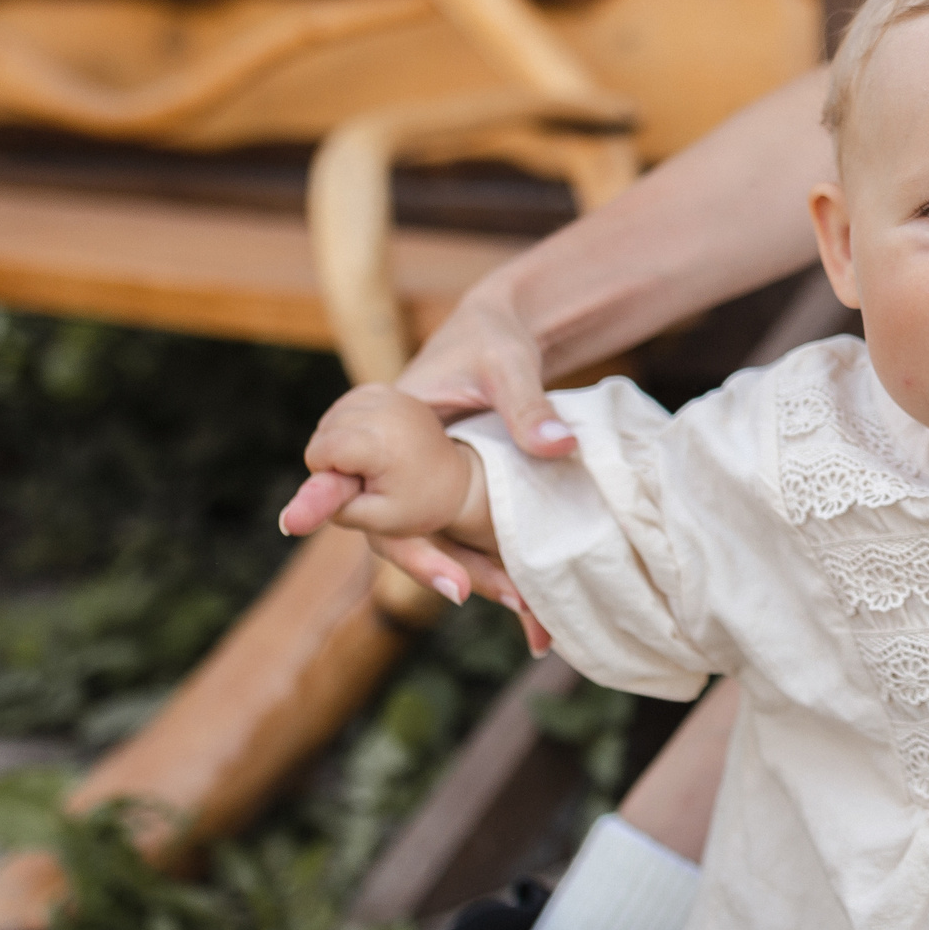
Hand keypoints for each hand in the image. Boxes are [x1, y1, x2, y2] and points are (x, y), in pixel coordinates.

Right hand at [278, 284, 565, 645]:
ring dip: (470, 567)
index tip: (450, 586)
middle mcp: (390, 457)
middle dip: (442, 567)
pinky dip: (481, 551)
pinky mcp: (442, 478)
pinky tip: (525, 588)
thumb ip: (527, 405)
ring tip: (527, 606)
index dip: (404, 546)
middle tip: (495, 598)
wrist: (498, 323)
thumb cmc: (495, 335)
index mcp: (383, 427)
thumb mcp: (510, 366)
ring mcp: (415, 472)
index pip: (368, 499)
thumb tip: (560, 447)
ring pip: (425, 532)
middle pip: (396, 530)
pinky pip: (452, 522)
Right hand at [297, 385, 488, 556]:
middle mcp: (386, 408)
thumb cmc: (417, 505)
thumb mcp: (375, 520)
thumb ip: (328, 511)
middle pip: (322, 434)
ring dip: (341, 444)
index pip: (320, 452)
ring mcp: (387, 394)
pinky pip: (342, 408)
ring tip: (377, 461)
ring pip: (329, 419)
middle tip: (373, 476)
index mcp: (384, 441)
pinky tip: (372, 444)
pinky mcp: (383, 389)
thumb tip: (285, 522)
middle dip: (334, 460)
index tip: (359, 485)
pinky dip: (348, 428)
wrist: (455, 479)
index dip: (329, 475)